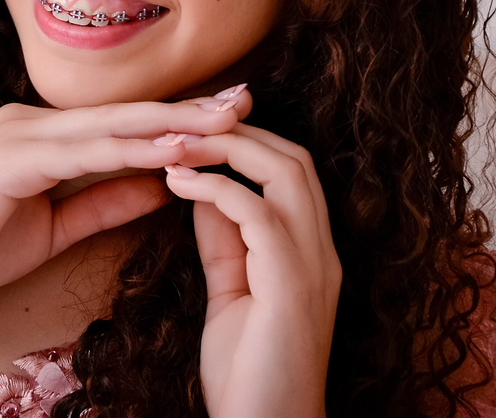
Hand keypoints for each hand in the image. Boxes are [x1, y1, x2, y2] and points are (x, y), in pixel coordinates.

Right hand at [0, 97, 241, 315]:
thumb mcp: (51, 227)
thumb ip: (101, 201)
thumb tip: (159, 185)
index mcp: (42, 135)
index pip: (121, 126)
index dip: (176, 121)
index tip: (229, 118)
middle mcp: (31, 122)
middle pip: (124, 114)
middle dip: (188, 109)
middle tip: (245, 99)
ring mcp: (18, 134)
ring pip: (109, 126)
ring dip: (170, 123)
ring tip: (223, 120)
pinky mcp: (7, 158)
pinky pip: (80, 153)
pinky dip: (128, 151)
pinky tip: (169, 151)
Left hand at [163, 89, 340, 417]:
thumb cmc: (247, 373)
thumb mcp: (231, 290)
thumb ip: (224, 239)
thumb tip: (201, 187)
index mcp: (310, 250)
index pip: (289, 168)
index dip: (244, 138)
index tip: (191, 126)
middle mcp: (322, 251)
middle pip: (294, 157)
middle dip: (235, 130)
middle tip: (178, 122)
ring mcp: (313, 267)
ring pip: (285, 172)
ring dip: (225, 148)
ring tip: (173, 144)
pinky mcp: (292, 287)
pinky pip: (257, 213)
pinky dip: (215, 188)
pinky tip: (175, 183)